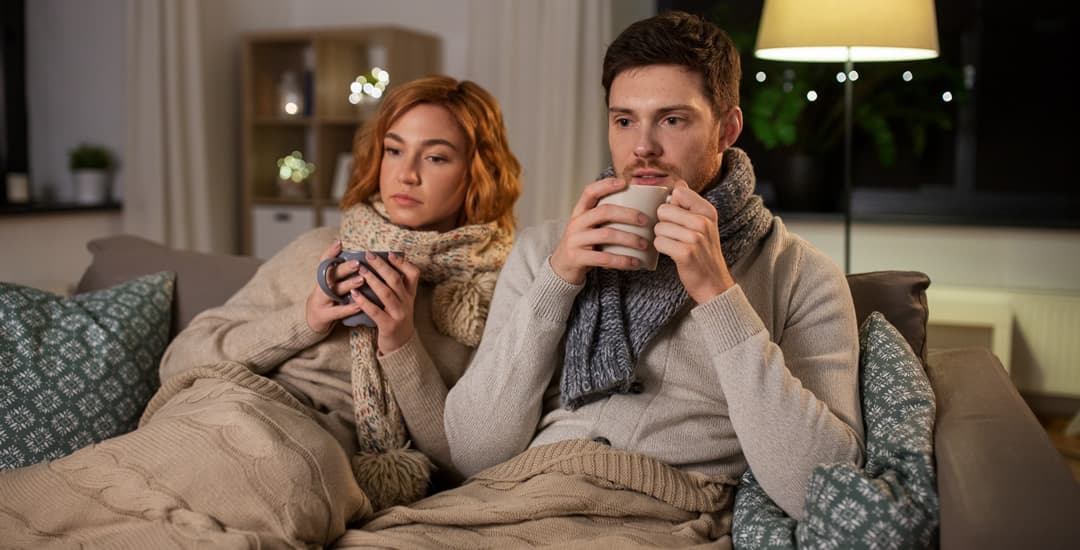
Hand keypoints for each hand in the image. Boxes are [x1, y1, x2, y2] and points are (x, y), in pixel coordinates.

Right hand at [306, 240, 368, 333]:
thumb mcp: (332, 283)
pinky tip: (360, 305)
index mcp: (324, 277)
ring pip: (335, 291)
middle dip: (344, 268)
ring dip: (348, 284)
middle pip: (331, 274)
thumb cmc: (330, 298)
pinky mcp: (324, 315)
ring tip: (361, 280)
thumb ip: (342, 272)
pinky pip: (337, 312)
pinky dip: (348, 308)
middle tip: (357, 262)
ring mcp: (322, 301)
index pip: (324, 261)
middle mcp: (321, 286)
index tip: (339, 242)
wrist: (313, 319)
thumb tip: (359, 255)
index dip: (330, 252)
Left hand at [350, 251, 420, 354]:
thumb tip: (384, 265)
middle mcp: (407, 302)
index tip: (389, 253)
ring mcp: (399, 314)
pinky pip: (375, 311)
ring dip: (372, 280)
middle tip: (368, 255)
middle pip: (395, 279)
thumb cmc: (396, 318)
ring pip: (386, 293)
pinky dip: (364, 301)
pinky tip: (354, 293)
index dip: (402, 262)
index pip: (413, 274)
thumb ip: (397, 286)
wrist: (401, 345)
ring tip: (360, 270)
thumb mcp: (402, 301)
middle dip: (381, 266)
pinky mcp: (389, 325)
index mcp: (410, 294)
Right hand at [549, 177, 651, 283]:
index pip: (590, 192)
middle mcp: (576, 223)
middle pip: (603, 212)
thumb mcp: (588, 226)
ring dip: (629, 239)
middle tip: (646, 221)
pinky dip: (622, 260)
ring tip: (644, 244)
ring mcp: (575, 240)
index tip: (624, 183)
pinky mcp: (577, 258)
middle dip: (628, 214)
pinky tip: (635, 262)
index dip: (606, 185)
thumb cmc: (584, 243)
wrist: (563, 266)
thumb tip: (640, 210)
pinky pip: (604, 258)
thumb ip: (605, 218)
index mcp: (580, 212)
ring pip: (606, 235)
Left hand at [654, 180, 734, 303]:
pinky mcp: (685, 253)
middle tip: (677, 236)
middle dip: (664, 223)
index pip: (678, 193)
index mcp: (708, 211)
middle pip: (663, 209)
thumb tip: (678, 182)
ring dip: (662, 238)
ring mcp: (695, 238)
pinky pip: (659, 242)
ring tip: (676, 246)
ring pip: (659, 227)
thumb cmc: (703, 252)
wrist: (713, 283)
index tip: (679, 219)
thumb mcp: (704, 224)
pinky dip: (662, 249)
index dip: (672, 206)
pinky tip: (673, 254)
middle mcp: (703, 222)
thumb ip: (690, 203)